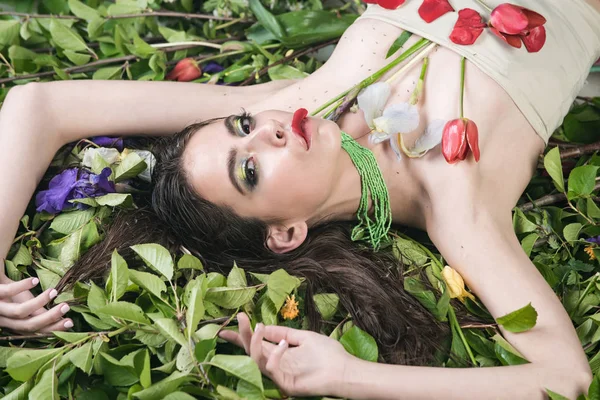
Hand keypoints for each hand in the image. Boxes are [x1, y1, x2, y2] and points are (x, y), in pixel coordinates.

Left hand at [0, 276, 72, 332]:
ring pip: (19, 312)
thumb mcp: (23, 303)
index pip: (35, 331)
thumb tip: (62, 318)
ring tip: (53, 291)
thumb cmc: (8, 292)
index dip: (53, 329)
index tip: (70, 322)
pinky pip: (7, 292)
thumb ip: (37, 312)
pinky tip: (34, 280)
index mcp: (14, 324)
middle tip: (66, 307)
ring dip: (39, 302)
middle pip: (28, 326)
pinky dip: (22, 286)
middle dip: (49, 318)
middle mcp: (4, 320)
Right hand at [218, 313, 352, 396]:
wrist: (344, 369)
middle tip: (240, 318)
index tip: (225, 327)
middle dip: (243, 334)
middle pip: (251, 351)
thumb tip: (263, 326)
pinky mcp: (285, 384)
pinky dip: (275, 355)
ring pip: (257, 360)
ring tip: (258, 326)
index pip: (255, 344)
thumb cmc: (328, 354)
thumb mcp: (303, 337)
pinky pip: (271, 369)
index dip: (241, 336)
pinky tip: (284, 345)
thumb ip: (282, 333)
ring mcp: (280, 376)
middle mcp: (277, 365)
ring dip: (254, 342)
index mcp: (280, 354)